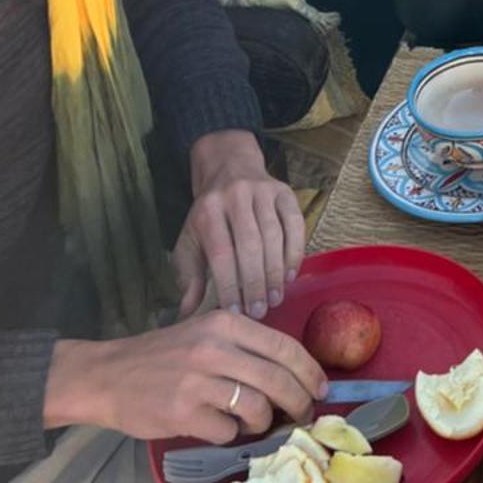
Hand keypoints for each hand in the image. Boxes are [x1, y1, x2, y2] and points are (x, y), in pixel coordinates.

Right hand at [45, 309, 325, 443]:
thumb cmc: (163, 356)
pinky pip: (228, 431)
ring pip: (257, 409)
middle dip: (299, 402)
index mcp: (226, 323)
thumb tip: (294, 373)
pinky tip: (220, 427)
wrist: (107, 376)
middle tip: (303, 415)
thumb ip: (244, 347)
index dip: (310, 371)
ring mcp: (199, 381)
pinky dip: (230, 434)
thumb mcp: (204, 333)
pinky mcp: (184, 413)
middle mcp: (215, 348)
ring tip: (255, 423)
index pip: (285, 347)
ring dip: (264, 422)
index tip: (322, 388)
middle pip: (278, 380)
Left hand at [175, 132, 305, 318]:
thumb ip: (189, 277)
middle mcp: (235, 196)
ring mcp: (263, 191)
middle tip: (259, 311)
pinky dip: (295, 252)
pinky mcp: (284, 191)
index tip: (234, 311)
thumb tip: (187, 314)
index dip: (229, 284)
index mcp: (207, 210)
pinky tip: (290, 275)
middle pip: (250, 244)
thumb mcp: (190, 240)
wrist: (229, 168)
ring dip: (275, 272)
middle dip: (255, 282)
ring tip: (275, 299)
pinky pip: (295, 224)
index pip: (221, 252)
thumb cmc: (208, 215)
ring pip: (274, 236)